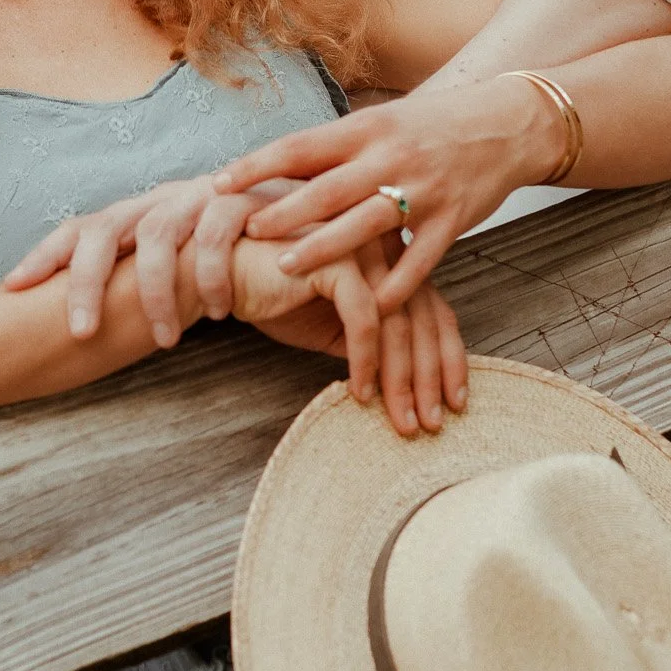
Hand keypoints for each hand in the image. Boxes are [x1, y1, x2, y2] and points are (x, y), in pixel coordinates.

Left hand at [2, 175, 300, 347]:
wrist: (304, 221)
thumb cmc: (232, 256)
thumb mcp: (178, 270)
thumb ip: (141, 284)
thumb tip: (86, 328)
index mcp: (137, 215)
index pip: (80, 229)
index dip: (45, 254)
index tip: (12, 286)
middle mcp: (160, 200)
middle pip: (105, 228)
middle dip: (87, 281)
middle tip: (82, 332)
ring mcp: (199, 195)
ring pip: (159, 234)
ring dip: (157, 292)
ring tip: (167, 341)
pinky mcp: (243, 199)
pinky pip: (217, 233)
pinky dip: (212, 273)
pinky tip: (216, 310)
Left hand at [213, 76, 564, 314]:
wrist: (507, 124)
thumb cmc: (430, 127)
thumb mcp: (381, 123)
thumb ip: (336, 147)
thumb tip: (273, 165)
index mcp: (366, 129)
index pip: (301, 146)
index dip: (257, 165)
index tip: (218, 182)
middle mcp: (391, 156)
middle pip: (327, 188)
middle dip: (284, 212)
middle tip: (244, 230)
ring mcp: (424, 189)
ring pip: (366, 224)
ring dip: (324, 248)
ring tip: (286, 267)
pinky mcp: (453, 220)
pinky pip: (420, 259)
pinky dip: (394, 285)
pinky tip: (368, 306)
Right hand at [231, 233, 468, 435]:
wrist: (216, 271)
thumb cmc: (270, 293)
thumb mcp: (330, 323)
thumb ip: (368, 338)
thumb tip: (400, 379)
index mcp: (389, 257)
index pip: (434, 309)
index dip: (449, 358)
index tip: (454, 402)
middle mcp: (384, 246)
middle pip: (426, 316)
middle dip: (432, 377)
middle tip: (432, 424)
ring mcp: (362, 248)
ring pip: (400, 321)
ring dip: (403, 378)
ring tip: (403, 420)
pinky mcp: (336, 259)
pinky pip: (365, 318)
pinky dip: (366, 360)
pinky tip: (361, 392)